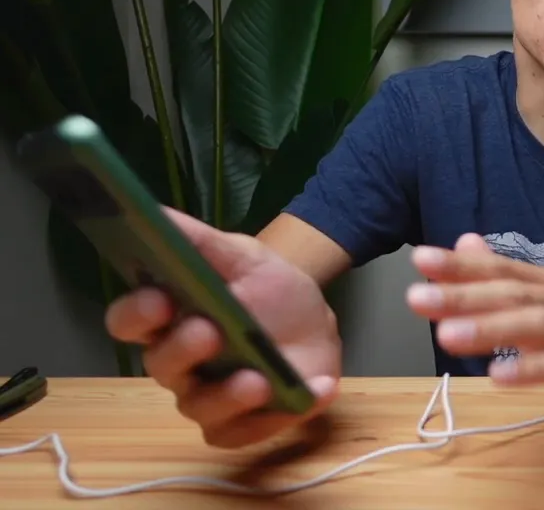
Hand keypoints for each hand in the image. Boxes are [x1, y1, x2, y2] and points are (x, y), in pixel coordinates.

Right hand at [103, 208, 341, 447]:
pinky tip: (310, 392)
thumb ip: (199, 241)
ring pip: (200, 408)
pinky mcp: (242, 425)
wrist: (311, 318)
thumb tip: (155, 212)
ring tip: (259, 379)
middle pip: (161, 366)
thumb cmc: (265, 288)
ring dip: (229, 396)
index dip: (137, 314)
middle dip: (184, 349)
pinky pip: (245, 434)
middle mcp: (177, 363)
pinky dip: (277, 419)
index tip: (160, 299)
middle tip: (210, 331)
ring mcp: (207, 397)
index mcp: (167, 318)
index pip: (128, 321)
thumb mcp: (242, 256)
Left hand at [406, 234, 543, 424]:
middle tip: (418, 297)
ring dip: (490, 329)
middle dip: (463, 295)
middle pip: (512, 294)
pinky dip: (530, 369)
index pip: (501, 270)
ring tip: (447, 335)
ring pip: (536, 325)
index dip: (461, 265)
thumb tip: (465, 241)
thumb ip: (505, 277)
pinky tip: (498, 376)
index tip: (419, 259)